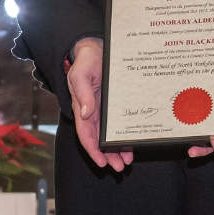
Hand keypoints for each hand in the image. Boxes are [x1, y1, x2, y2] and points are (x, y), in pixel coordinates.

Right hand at [67, 38, 131, 171]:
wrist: (96, 47)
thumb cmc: (86, 60)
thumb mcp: (81, 74)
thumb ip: (82, 93)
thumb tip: (85, 114)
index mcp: (82, 106)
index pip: (86, 134)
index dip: (92, 150)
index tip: (101, 163)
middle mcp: (92, 111)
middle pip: (99, 139)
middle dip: (108, 155)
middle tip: (120, 167)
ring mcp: (104, 109)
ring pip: (109, 134)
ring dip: (117, 149)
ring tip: (127, 161)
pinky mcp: (115, 104)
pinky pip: (119, 123)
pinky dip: (124, 134)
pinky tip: (132, 143)